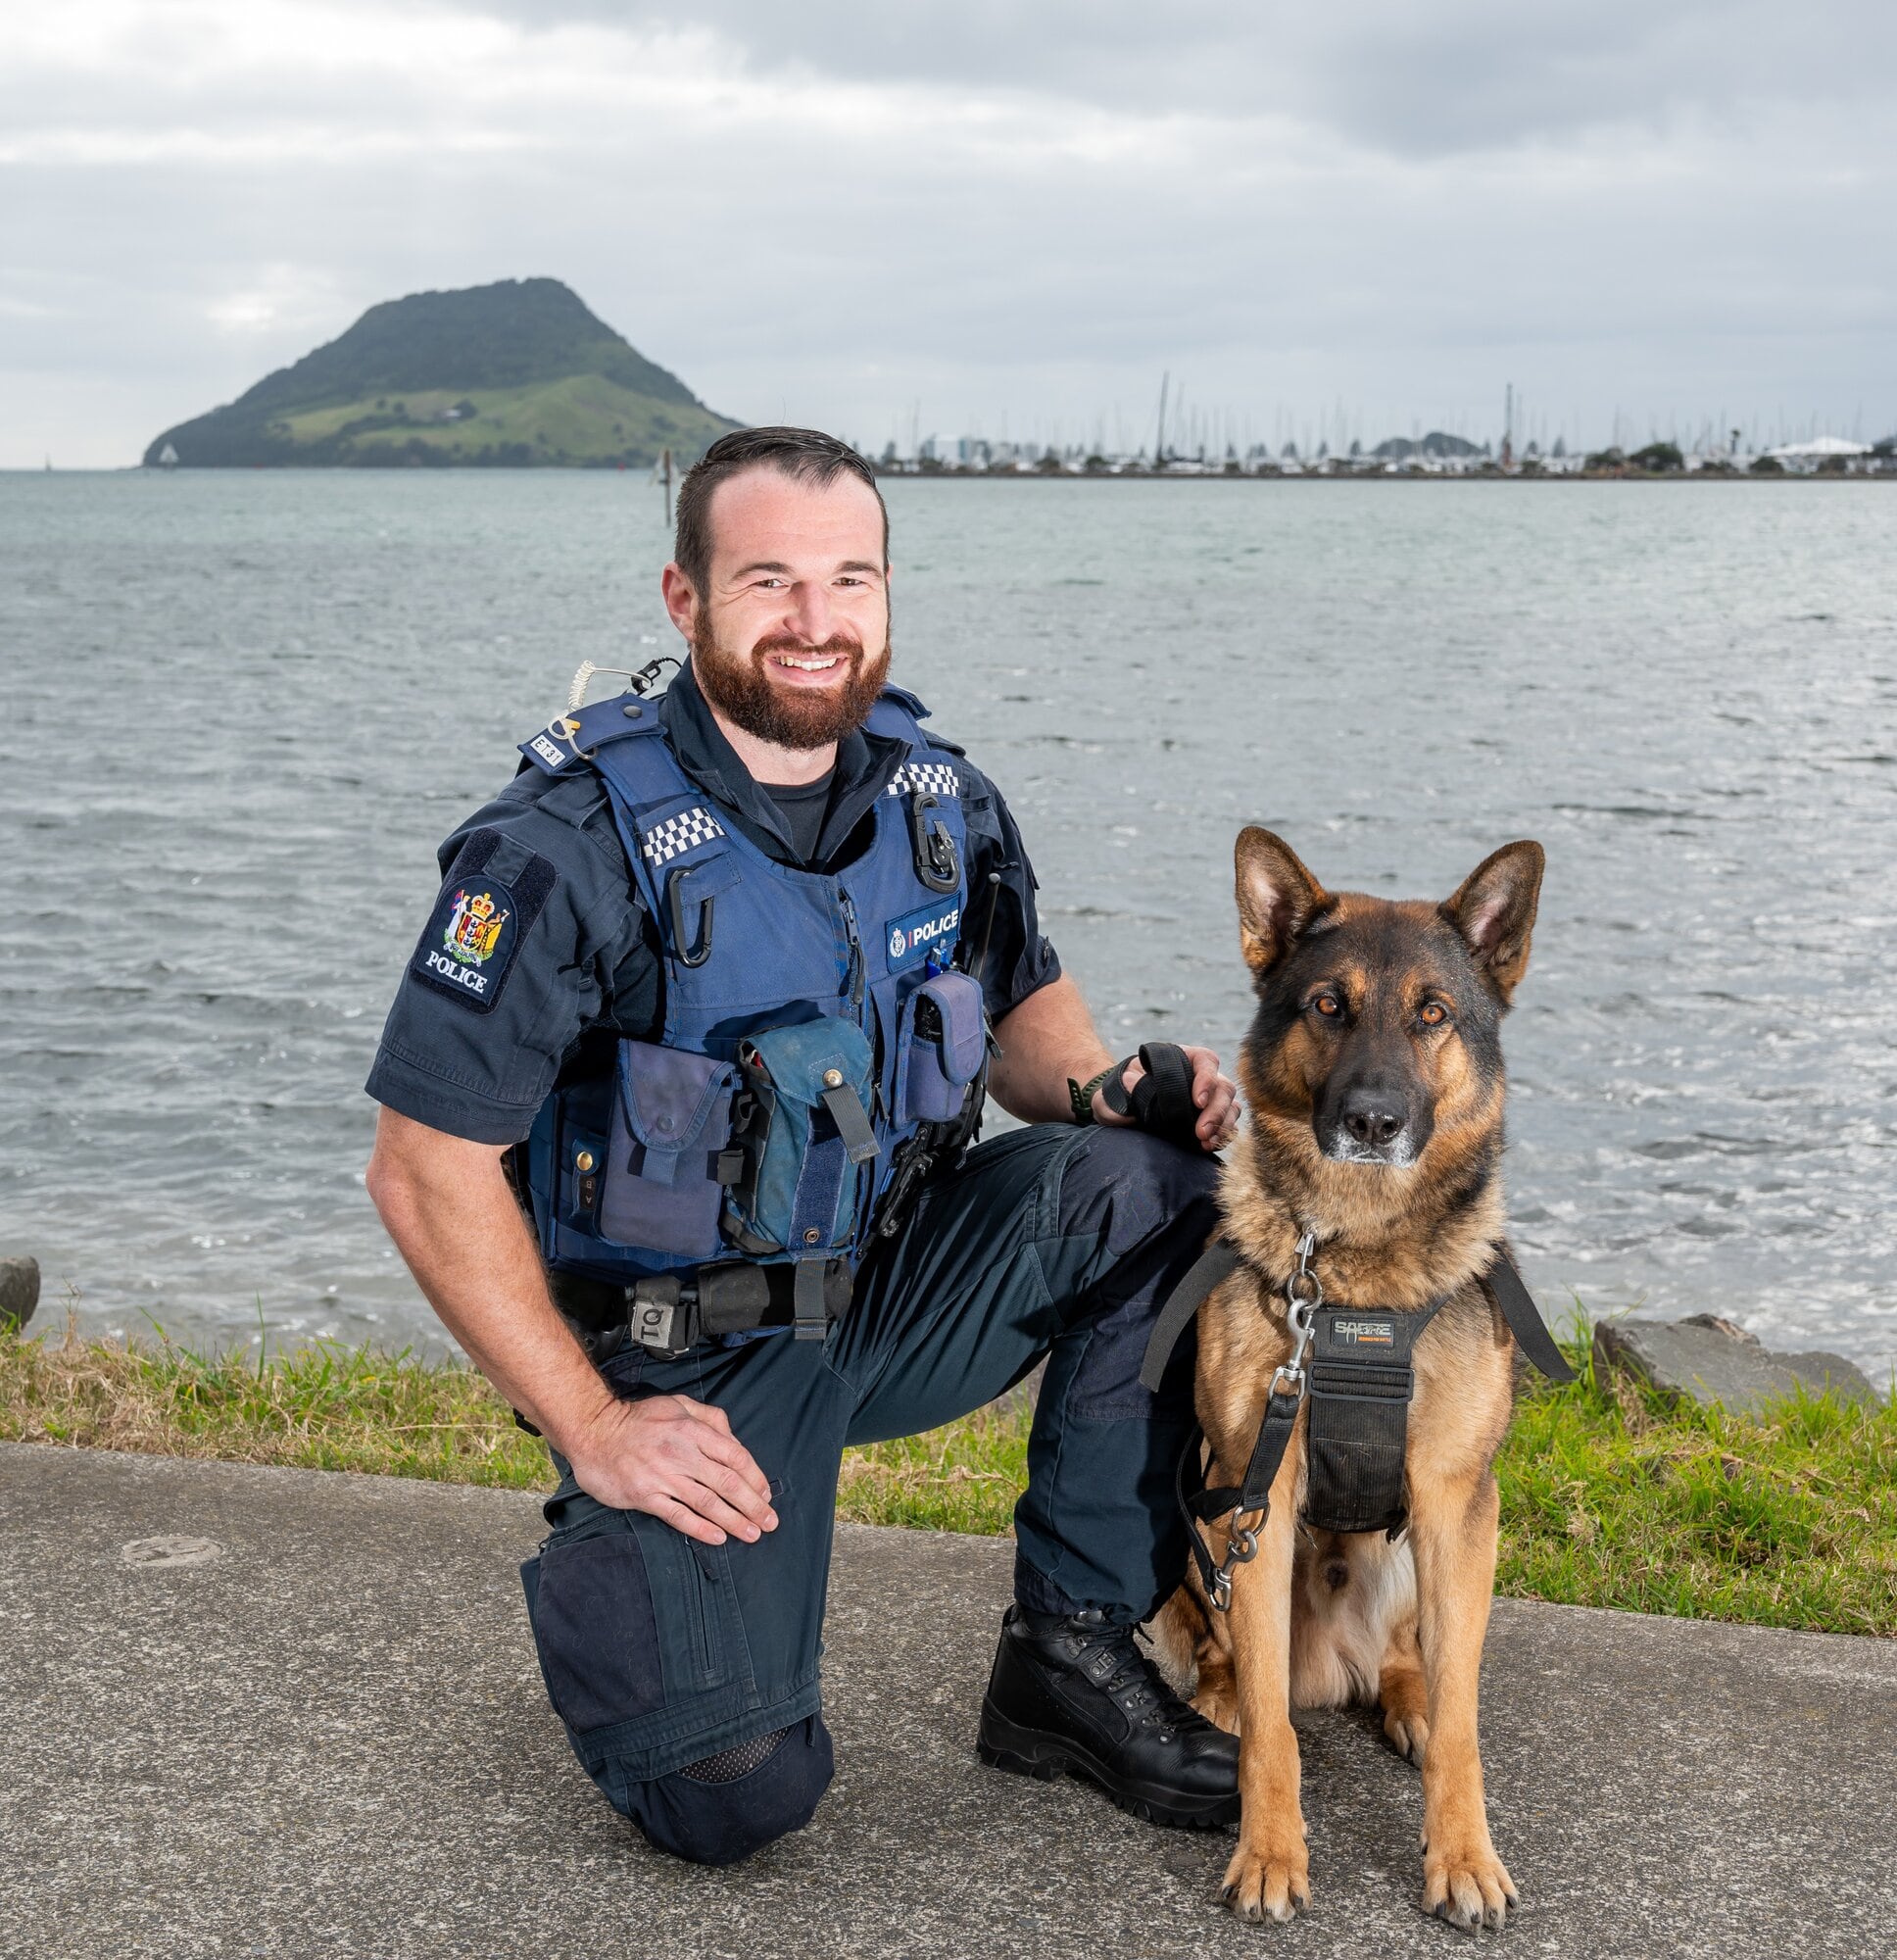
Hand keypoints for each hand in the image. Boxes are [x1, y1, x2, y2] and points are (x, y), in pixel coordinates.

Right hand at [564, 1393, 778, 1546]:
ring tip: (752, 1534)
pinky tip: (718, 1538)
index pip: (735, 1457)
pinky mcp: (645, 1496)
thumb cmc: (639, 1419)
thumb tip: (734, 1439)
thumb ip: (710, 1418)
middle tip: (770, 1522)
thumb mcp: (679, 1405)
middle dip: (753, 1505)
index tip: (766, 1495)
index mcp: (693, 1430)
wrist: (594, 1432)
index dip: (756, 1478)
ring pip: (707, 1502)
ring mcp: (663, 1476)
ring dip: (734, 1520)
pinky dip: (701, 1528)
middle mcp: (682, 1453)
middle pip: (727, 1483)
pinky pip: (678, 1515)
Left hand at [1094, 1044, 1240, 1151]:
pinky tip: (1208, 1146)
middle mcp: (1200, 1076)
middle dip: (1216, 1111)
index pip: (1205, 1061)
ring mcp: (1208, 1098)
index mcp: (1182, 1058)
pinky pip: (1226, 1125)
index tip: (1196, 1101)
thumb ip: (1123, 1087)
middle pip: (1223, 1087)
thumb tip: (1134, 1085)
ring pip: (1230, 1106)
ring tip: (1206, 1142)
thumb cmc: (1119, 1093)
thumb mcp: (1116, 1088)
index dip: (1207, 1079)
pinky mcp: (1209, 1120)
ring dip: (1223, 1125)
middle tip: (1201, 1132)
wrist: (1119, 1110)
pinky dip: (1222, 1135)